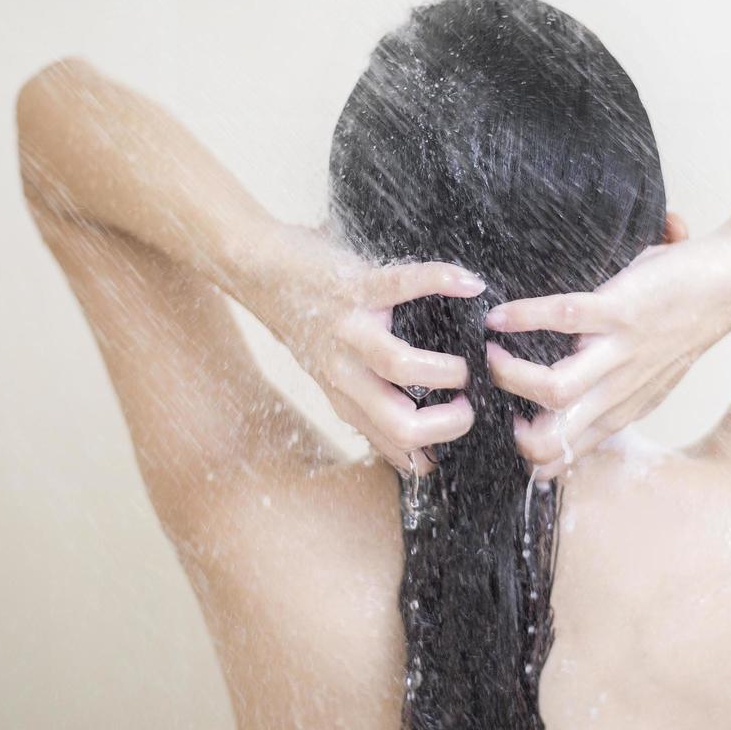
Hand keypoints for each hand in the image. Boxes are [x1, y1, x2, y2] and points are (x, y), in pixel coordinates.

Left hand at [243, 224, 484, 475]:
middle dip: (448, 422)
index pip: (396, 444)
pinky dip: (441, 281)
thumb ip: (372, 413)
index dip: (438, 449)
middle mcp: (346, 372)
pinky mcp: (354, 286)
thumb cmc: (307, 322)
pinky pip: (403, 284)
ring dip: (445, 369)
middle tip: (470, 404)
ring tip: (467, 362)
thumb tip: (420, 458)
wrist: (260, 271)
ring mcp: (350, 329)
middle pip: (399, 422)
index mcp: (345, 398)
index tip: (466, 435)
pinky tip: (470, 285)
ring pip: (398, 366)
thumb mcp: (333, 378)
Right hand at [484, 226, 730, 480]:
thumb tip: (556, 405)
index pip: (562, 456)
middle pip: (550, 439)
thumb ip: (607, 397)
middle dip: (507, 429)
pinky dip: (522, 316)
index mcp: (620, 411)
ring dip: (509, 374)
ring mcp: (620, 353)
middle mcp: (618, 392)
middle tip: (485, 401)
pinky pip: (563, 318)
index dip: (521, 456)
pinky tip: (500, 314)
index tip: (495, 434)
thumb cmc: (681, 328)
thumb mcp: (646, 381)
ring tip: (489, 355)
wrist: (730, 287)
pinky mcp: (621, 311)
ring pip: (553, 388)